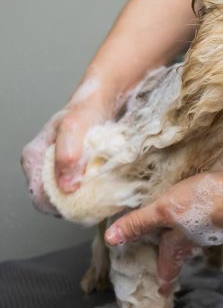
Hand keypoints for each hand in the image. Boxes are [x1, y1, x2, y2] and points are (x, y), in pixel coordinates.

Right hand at [21, 79, 114, 212]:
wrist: (103, 98)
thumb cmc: (87, 108)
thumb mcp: (76, 126)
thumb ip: (68, 154)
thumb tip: (66, 185)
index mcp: (34, 157)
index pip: (39, 197)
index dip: (60, 207)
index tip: (83, 208)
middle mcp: (42, 164)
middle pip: (53, 200)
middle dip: (73, 207)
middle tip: (96, 206)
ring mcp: (57, 166)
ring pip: (66, 196)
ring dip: (84, 201)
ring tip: (102, 198)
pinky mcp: (72, 167)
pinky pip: (78, 188)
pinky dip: (91, 192)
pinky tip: (104, 189)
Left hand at [104, 172, 222, 293]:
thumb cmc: (204, 201)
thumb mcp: (164, 209)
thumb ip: (140, 222)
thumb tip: (111, 238)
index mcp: (179, 242)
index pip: (167, 264)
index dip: (163, 277)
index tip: (160, 290)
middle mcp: (197, 240)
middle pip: (183, 253)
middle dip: (175, 259)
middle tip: (170, 265)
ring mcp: (214, 229)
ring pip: (196, 239)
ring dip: (189, 239)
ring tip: (183, 234)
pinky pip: (209, 224)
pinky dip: (203, 222)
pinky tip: (204, 211)